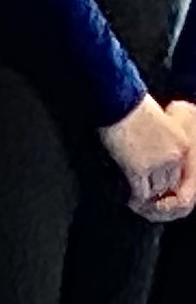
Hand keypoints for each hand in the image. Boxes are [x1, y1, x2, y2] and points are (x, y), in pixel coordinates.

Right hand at [113, 98, 195, 219]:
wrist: (120, 104)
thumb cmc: (134, 106)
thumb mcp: (160, 122)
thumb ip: (162, 137)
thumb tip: (153, 146)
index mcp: (183, 144)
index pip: (179, 169)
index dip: (166, 177)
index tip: (158, 182)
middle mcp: (174, 157)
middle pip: (170, 181)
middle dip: (158, 187)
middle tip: (147, 192)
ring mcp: (157, 164)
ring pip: (156, 188)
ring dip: (147, 195)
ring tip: (138, 198)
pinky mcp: (138, 170)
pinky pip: (140, 191)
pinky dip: (136, 198)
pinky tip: (130, 199)